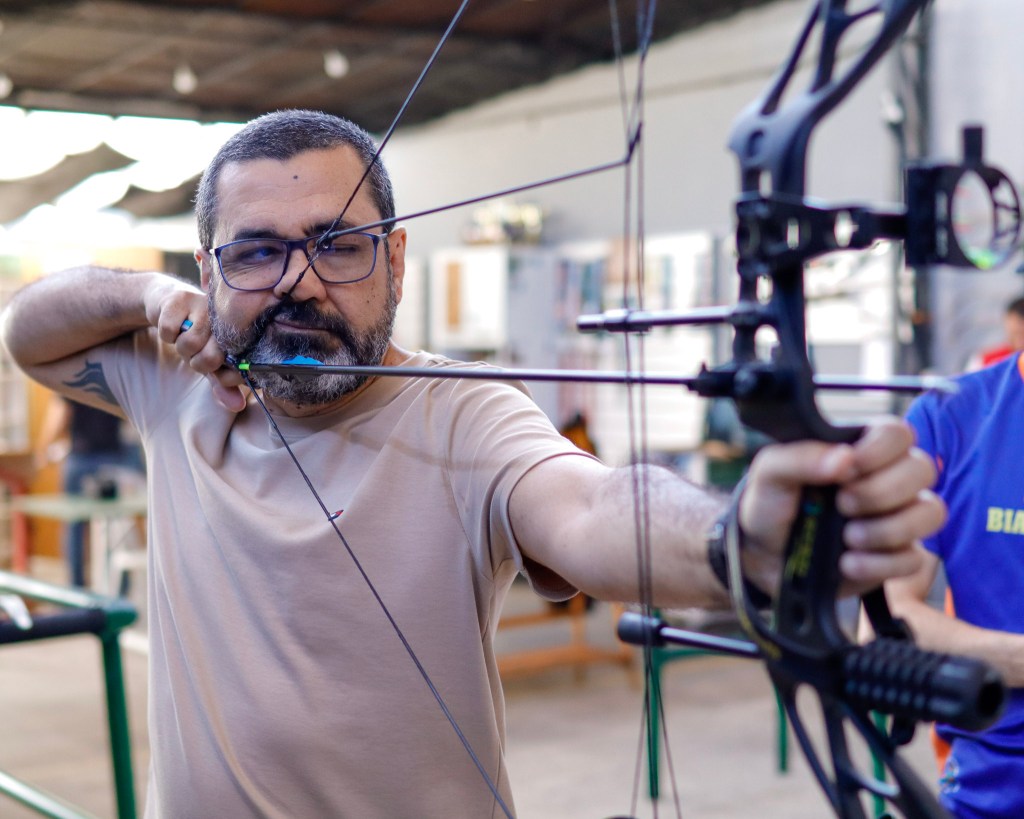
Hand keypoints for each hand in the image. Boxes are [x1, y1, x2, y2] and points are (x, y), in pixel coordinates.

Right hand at [145, 279, 246, 412]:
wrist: (168, 304)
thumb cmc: (195, 335)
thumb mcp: (210, 362)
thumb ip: (223, 384)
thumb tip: (237, 406)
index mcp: (239, 334)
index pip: (237, 367)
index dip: (220, 375)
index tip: (213, 368)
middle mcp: (226, 318)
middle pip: (211, 358)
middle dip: (197, 362)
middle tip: (196, 352)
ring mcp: (204, 306)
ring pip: (188, 344)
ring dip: (180, 347)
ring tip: (184, 336)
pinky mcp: (180, 298)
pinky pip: (168, 331)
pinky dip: (165, 334)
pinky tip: (173, 324)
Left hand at [737, 418, 944, 598]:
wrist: (763, 556)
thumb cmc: (771, 504)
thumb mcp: (770, 473)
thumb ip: (800, 457)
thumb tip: (843, 458)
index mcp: (859, 448)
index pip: (898, 432)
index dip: (880, 450)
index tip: (846, 470)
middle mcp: (886, 478)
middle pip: (923, 469)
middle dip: (881, 492)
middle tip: (842, 504)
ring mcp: (895, 517)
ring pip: (930, 513)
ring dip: (887, 529)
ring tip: (847, 536)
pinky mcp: (896, 555)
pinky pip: (913, 557)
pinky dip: (879, 563)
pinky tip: (848, 562)